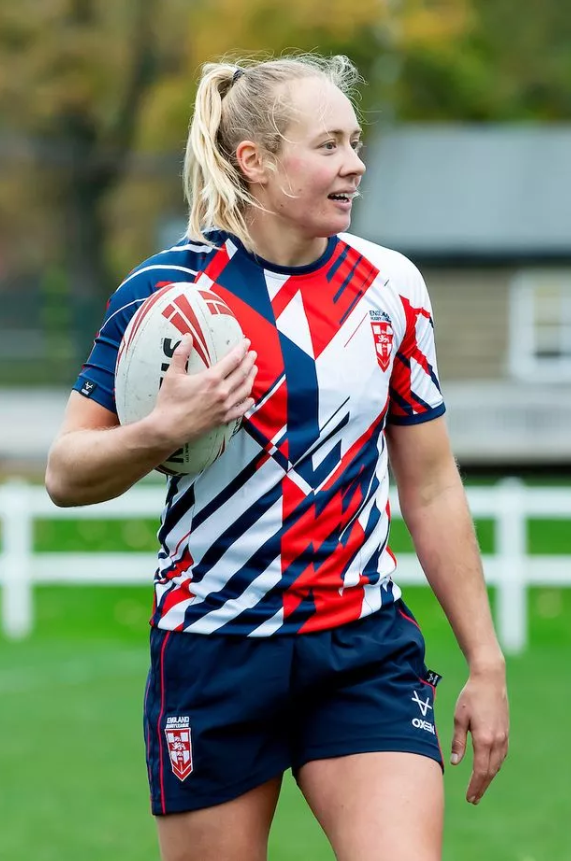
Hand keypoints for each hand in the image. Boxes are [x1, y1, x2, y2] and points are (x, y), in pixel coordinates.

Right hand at [149, 335, 256, 447]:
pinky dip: (247, 403)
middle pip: (242, 373)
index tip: (246, 342)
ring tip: (254, 370)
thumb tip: (187, 337)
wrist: (169, 429)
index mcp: (211, 378)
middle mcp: (222, 391)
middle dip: (249, 361)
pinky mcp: (223, 419)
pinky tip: (250, 398)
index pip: (233, 360)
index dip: (241, 349)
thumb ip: (181, 354)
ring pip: (245, 390)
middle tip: (253, 354)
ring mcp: (225, 406)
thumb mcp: (172, 375)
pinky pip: (240, 410)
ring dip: (251, 378)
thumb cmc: (169, 401)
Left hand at [450, 663, 508, 804]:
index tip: (469, 797)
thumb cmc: (471, 696)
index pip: (480, 770)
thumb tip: (454, 762)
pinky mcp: (506, 732)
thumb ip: (458, 741)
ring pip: (497, 764)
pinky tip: (489, 768)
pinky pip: (501, 755)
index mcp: (484, 739)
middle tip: (473, 799)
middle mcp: (497, 741)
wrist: (490, 680)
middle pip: (490, 771)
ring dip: (488, 777)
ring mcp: (504, 737)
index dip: (475, 786)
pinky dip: (494, 766)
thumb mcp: (459, 718)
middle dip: (481, 786)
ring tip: (479, 787)